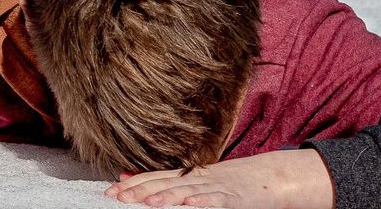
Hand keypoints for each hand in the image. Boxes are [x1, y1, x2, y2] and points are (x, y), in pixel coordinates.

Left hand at [104, 149, 333, 208]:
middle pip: (166, 184)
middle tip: (119, 197)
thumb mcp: (195, 179)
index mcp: (189, 176)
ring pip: (188, 191)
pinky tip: (191, 203)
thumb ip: (166, 180)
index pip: (156, 178)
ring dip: (167, 197)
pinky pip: (218, 200)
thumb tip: (130, 176)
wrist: (269, 177)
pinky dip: (204, 201)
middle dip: (141, 191)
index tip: (111, 191)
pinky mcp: (234, 198)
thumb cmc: (230, 182)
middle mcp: (199, 179)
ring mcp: (217, 187)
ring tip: (149, 203)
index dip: (134, 184)